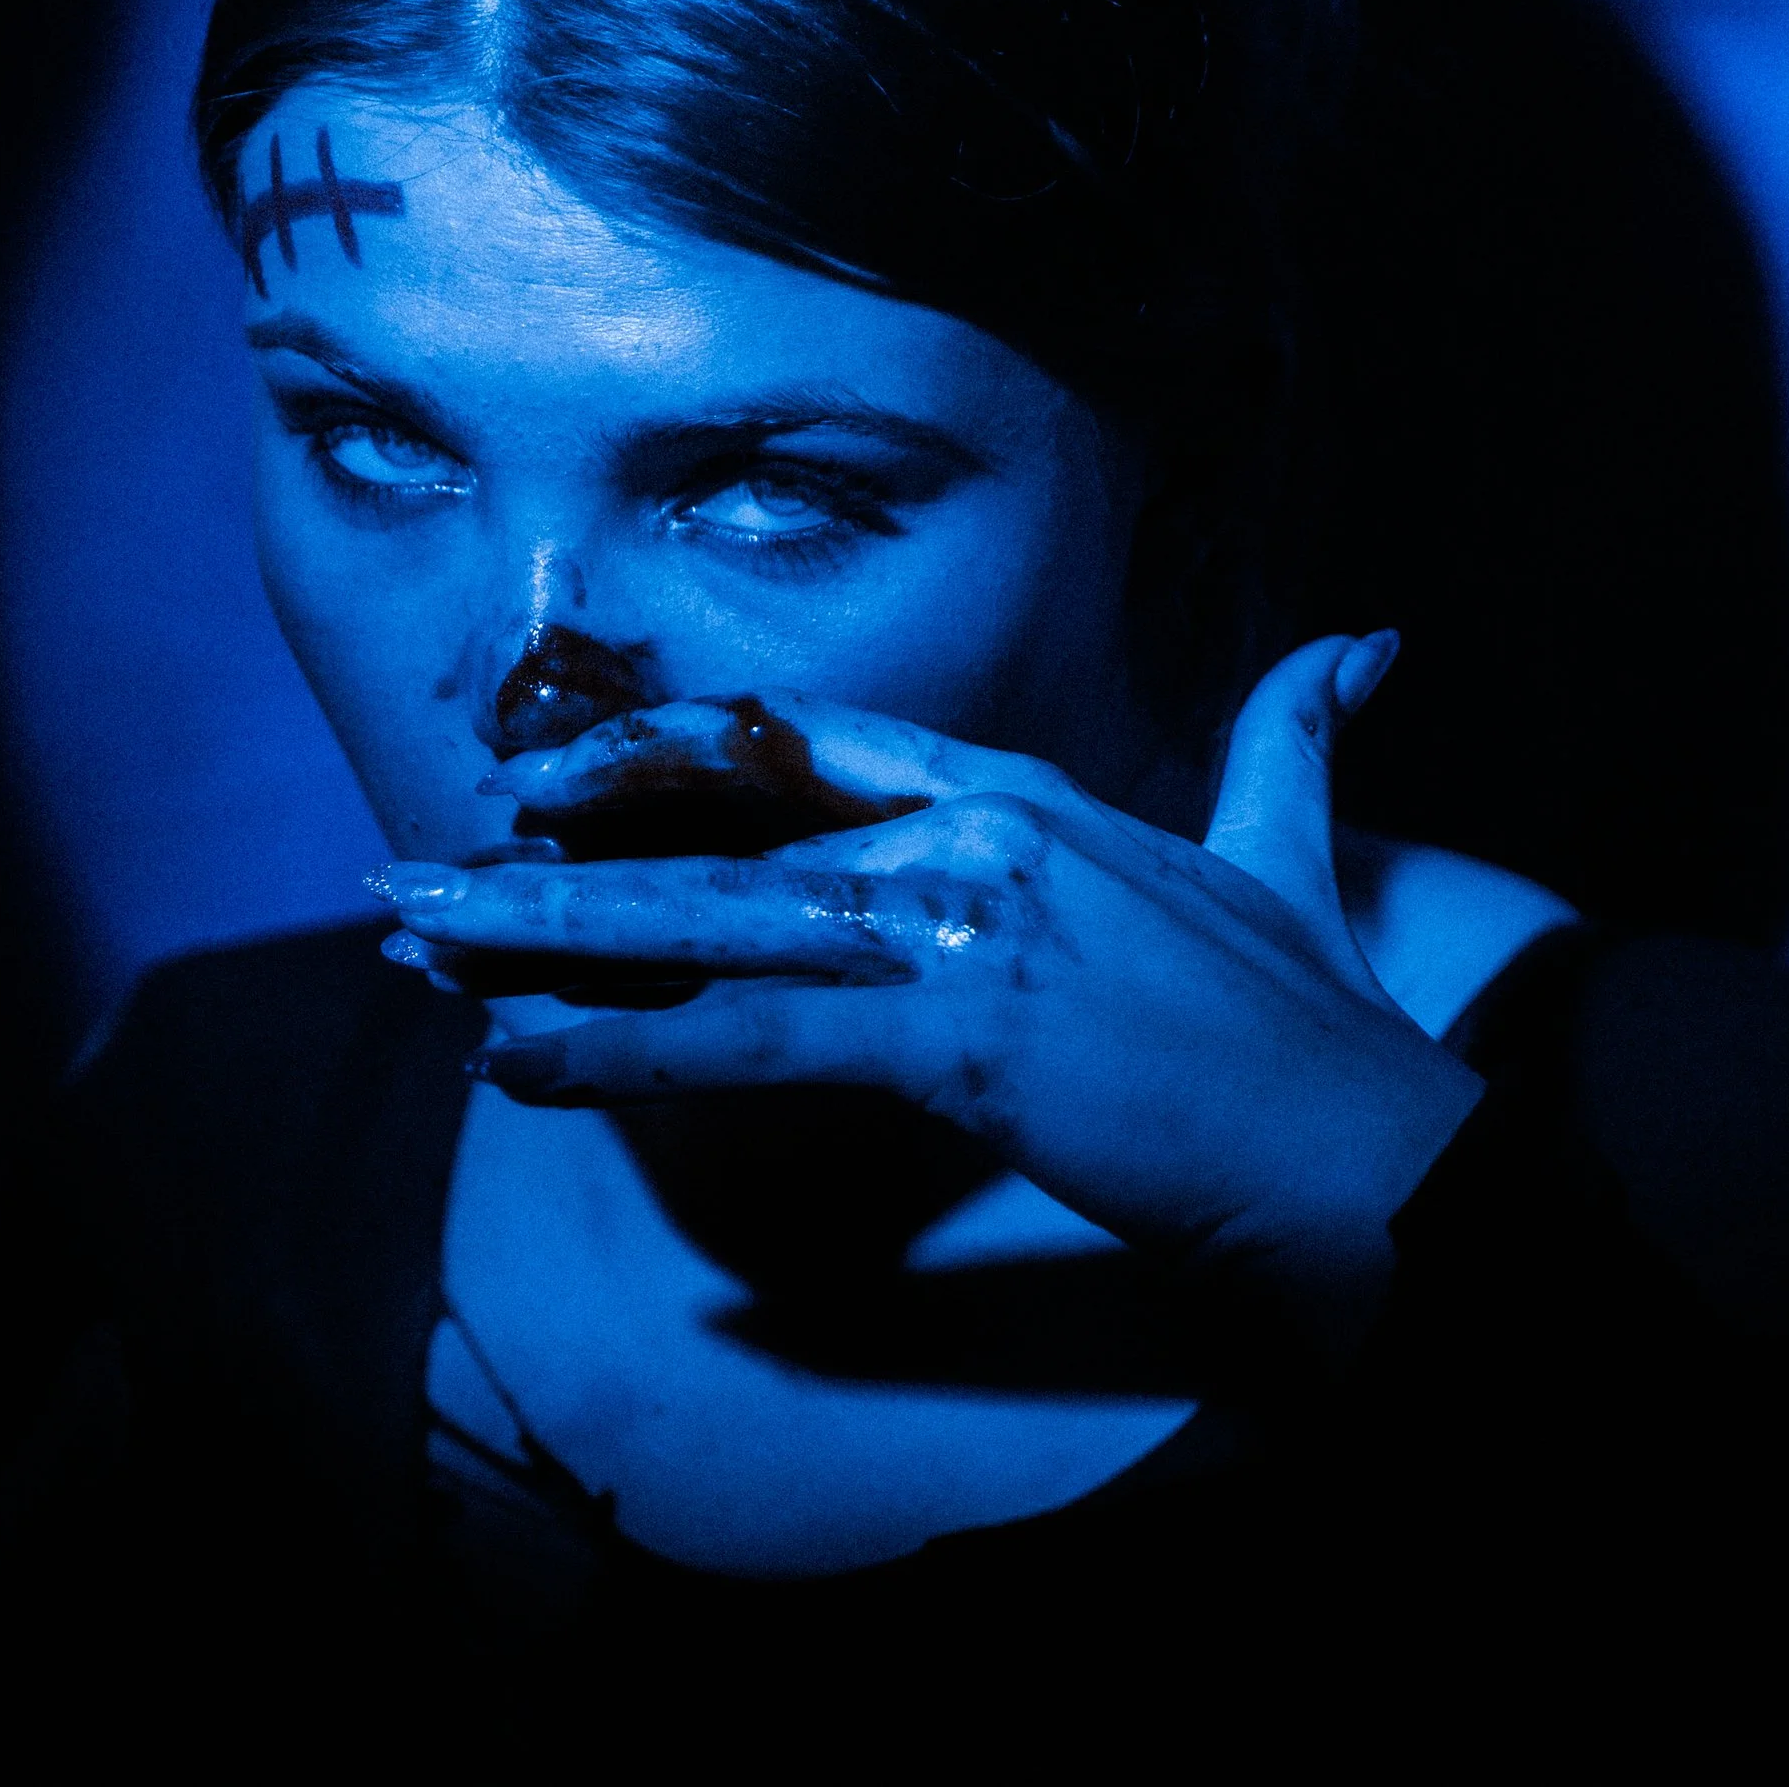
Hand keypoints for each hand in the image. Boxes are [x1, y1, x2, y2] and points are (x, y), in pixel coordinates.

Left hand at [371, 634, 1484, 1357]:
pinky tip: (518, 1064)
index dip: (667, 755)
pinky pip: (752, 1040)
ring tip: (412, 954)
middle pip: (720, 822)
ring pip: (708, 923)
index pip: (805, 741)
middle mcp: (971, 836)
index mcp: (1020, 793)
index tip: (551, 780)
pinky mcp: (958, 1036)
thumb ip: (1295, 729)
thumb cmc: (1316, 1024)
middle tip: (409, 873)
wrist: (1378, 1149)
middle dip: (552, 849)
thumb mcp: (1288, 855)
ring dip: (543, 941)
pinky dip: (626, 1052)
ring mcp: (959, 929)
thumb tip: (1372, 640)